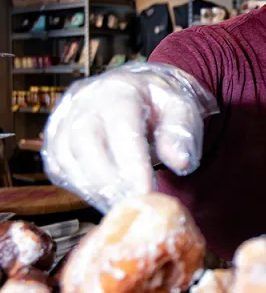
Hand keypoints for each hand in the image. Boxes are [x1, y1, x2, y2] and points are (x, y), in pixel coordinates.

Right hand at [42, 63, 217, 213]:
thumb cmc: (162, 102)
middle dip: (109, 180)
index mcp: (121, 90)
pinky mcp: (55, 134)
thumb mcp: (182, 109)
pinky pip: (58, 165)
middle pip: (86, 143)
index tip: (144, 192)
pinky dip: (78, 185)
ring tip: (119, 204)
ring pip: (67, 157)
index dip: (131, 164)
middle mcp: (86, 100)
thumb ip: (181, 134)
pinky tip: (102, 196)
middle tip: (131, 203)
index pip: (122, 129)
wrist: (141, 89)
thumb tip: (180, 162)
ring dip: (92, 188)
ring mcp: (66, 116)